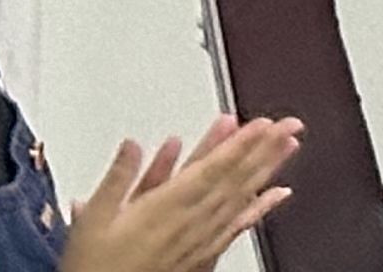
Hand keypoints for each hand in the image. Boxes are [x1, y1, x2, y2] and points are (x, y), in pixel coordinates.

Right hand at [63, 117, 299, 271]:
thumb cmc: (96, 267)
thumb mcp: (92, 219)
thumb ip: (116, 179)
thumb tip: (131, 145)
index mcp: (164, 208)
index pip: (211, 169)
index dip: (240, 145)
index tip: (263, 124)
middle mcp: (189, 222)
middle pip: (234, 178)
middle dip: (263, 149)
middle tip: (290, 125)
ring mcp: (200, 238)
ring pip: (241, 197)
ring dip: (267, 169)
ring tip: (290, 145)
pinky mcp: (203, 254)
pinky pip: (237, 227)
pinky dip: (259, 208)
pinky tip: (278, 194)